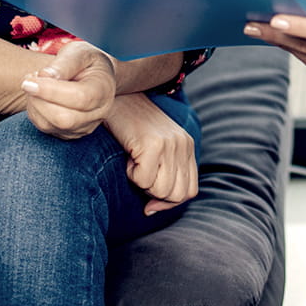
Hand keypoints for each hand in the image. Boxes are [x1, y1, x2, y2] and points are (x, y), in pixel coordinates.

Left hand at [21, 40, 117, 137]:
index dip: (51, 91)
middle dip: (39, 99)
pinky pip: (43, 127)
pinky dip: (34, 111)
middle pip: (64, 119)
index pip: (79, 98)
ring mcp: (84, 127)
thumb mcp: (79, 52)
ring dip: (34, 104)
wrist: (94, 76)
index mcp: (103, 90)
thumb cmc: (85, 61)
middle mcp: (97, 113)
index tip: (28, 81)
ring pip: (49, 125)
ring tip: (35, 83)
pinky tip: (38, 95)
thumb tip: (44, 76)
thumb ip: (65, 63)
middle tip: (30, 78)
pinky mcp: (68, 133)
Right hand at [105, 94, 198, 215]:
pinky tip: (128, 156)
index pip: (190, 191)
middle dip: (155, 195)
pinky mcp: (154, 144)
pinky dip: (131, 175)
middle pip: (178, 195)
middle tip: (139, 174)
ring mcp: (171, 144)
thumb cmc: (128, 125)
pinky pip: (144, 180)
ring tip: (134, 162)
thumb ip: (162, 171)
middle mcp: (183, 145)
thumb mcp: (153, 146)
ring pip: (161, 191)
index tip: (149, 201)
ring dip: (142, 184)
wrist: (115, 96)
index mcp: (187, 146)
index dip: (169, 202)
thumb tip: (152, 209)